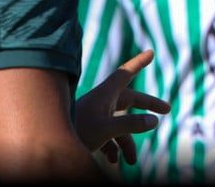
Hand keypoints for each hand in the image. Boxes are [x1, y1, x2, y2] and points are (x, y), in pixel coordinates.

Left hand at [74, 49, 169, 165]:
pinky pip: (108, 136)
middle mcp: (102, 102)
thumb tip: (153, 122)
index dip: (139, 63)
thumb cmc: (75, 131)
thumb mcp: (106, 129)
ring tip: (131, 161)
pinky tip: (114, 161)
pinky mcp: (89, 130)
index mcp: (105, 94)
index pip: (126, 73)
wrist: (48, 144)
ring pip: (120, 125)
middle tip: (166, 110)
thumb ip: (131, 125)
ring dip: (128, 143)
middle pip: (130, 100)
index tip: (151, 52)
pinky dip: (114, 148)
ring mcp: (95, 116)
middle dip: (147, 107)